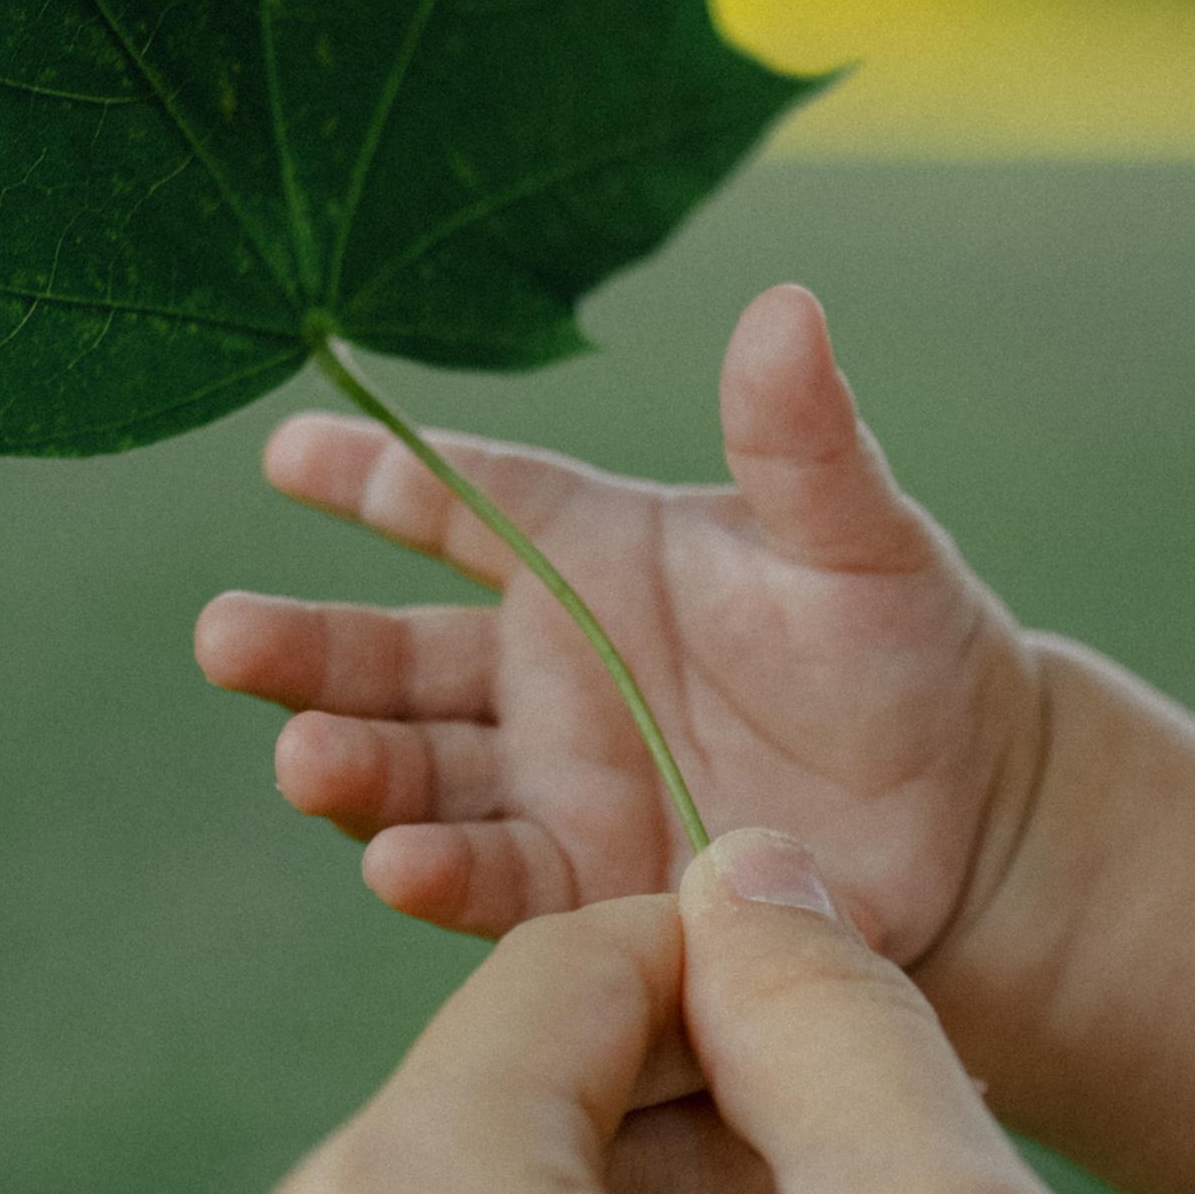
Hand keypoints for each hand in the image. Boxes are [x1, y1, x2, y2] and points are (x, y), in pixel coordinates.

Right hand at [196, 283, 1043, 955]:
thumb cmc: (906, 646)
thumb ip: (800, 439)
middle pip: (392, 655)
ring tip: (304, 758)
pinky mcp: (581, 886)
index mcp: (587, 554)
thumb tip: (786, 307)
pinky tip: (394, 864)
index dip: (367, 475)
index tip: (281, 451)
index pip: (453, 502)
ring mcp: (548, 782)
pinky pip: (493, 878)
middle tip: (226, 640)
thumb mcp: (855, 534)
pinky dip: (439, 873)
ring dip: (350, 765)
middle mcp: (542, 670)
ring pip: (415, 770)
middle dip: (306, 650)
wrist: (968, 816)